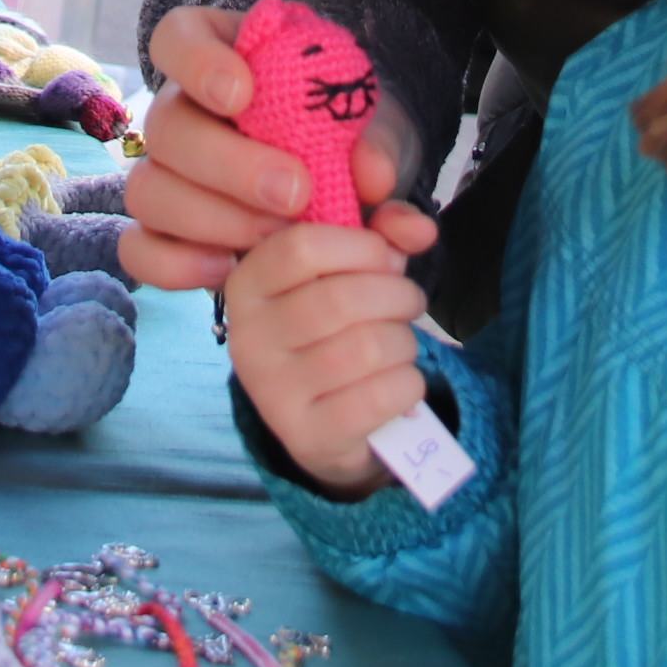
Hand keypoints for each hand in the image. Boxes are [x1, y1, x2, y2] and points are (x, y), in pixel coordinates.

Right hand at [121, 7, 432, 291]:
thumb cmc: (352, 134)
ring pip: (148, 190)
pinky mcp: (166, 232)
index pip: (178, 37)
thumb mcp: (378, 125)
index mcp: (224, 56)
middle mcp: (182, 110)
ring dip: (210, 219)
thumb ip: (379, 142)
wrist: (352, 184)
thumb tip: (373, 177)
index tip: (242, 92)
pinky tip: (228, 269)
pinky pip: (140, 249)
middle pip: (165, 126)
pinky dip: (175, 264)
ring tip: (274, 239)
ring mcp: (166, 172)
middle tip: (293, 193)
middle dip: (227, 165)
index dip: (196, 62)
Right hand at [224, 218, 435, 496]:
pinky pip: (380, 397)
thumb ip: (383, 232)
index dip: (362, 246)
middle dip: (397, 295)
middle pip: (342, 300)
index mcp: (247, 284)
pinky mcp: (308, 437)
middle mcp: (248, 339)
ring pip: (368, 349)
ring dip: (405, 341)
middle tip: (408, 302)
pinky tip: (399, 382)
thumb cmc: (336, 326)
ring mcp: (273, 393)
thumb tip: (418, 228)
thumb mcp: (349, 267)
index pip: (302, 247)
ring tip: (400, 343)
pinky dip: (408, 385)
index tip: (385, 258)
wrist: (324, 419)